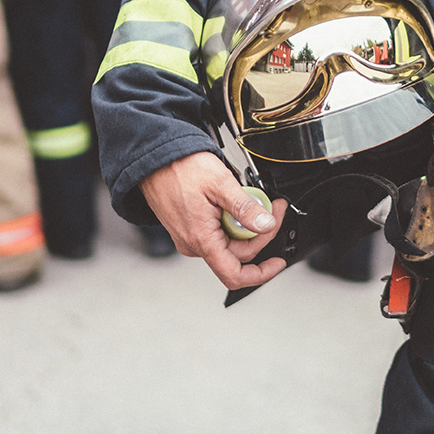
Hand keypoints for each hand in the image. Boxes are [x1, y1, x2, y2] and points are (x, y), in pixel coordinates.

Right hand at [138, 150, 289, 290]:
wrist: (155, 159)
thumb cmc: (179, 169)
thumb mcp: (221, 184)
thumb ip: (246, 208)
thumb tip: (266, 225)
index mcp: (202, 240)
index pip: (235, 274)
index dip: (261, 273)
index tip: (277, 262)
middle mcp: (194, 244)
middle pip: (239, 252)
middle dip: (261, 231)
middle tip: (272, 207)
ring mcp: (191, 237)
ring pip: (230, 241)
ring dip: (246, 224)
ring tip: (251, 197)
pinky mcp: (191, 228)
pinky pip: (218, 232)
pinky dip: (232, 220)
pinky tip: (234, 202)